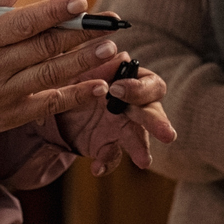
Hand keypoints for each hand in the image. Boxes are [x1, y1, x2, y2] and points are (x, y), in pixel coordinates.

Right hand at [0, 0, 119, 153]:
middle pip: (45, 47)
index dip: (54, 11)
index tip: (81, 0)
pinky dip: (76, 96)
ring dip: (85, 61)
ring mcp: (4, 92)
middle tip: (111, 23)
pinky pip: (50, 103)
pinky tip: (99, 86)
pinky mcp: (12, 115)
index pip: (24, 22)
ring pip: (51, 74)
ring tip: (111, 48)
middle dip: (81, 33)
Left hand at [75, 44, 177, 174]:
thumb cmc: (76, 77)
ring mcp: (122, 129)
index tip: (116, 90)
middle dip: (158, 123)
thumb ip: (100, 62)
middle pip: (153, 113)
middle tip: (167, 135)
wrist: (56, 103)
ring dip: (141, 149)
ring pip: (138, 139)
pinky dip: (105, 163)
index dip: (138, 88)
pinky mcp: (107, 146)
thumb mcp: (83, 66)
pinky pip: (111, 157)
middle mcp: (133, 106)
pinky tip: (97, 168)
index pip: (150, 84)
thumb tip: (120, 55)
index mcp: (131, 81)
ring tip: (144, 161)